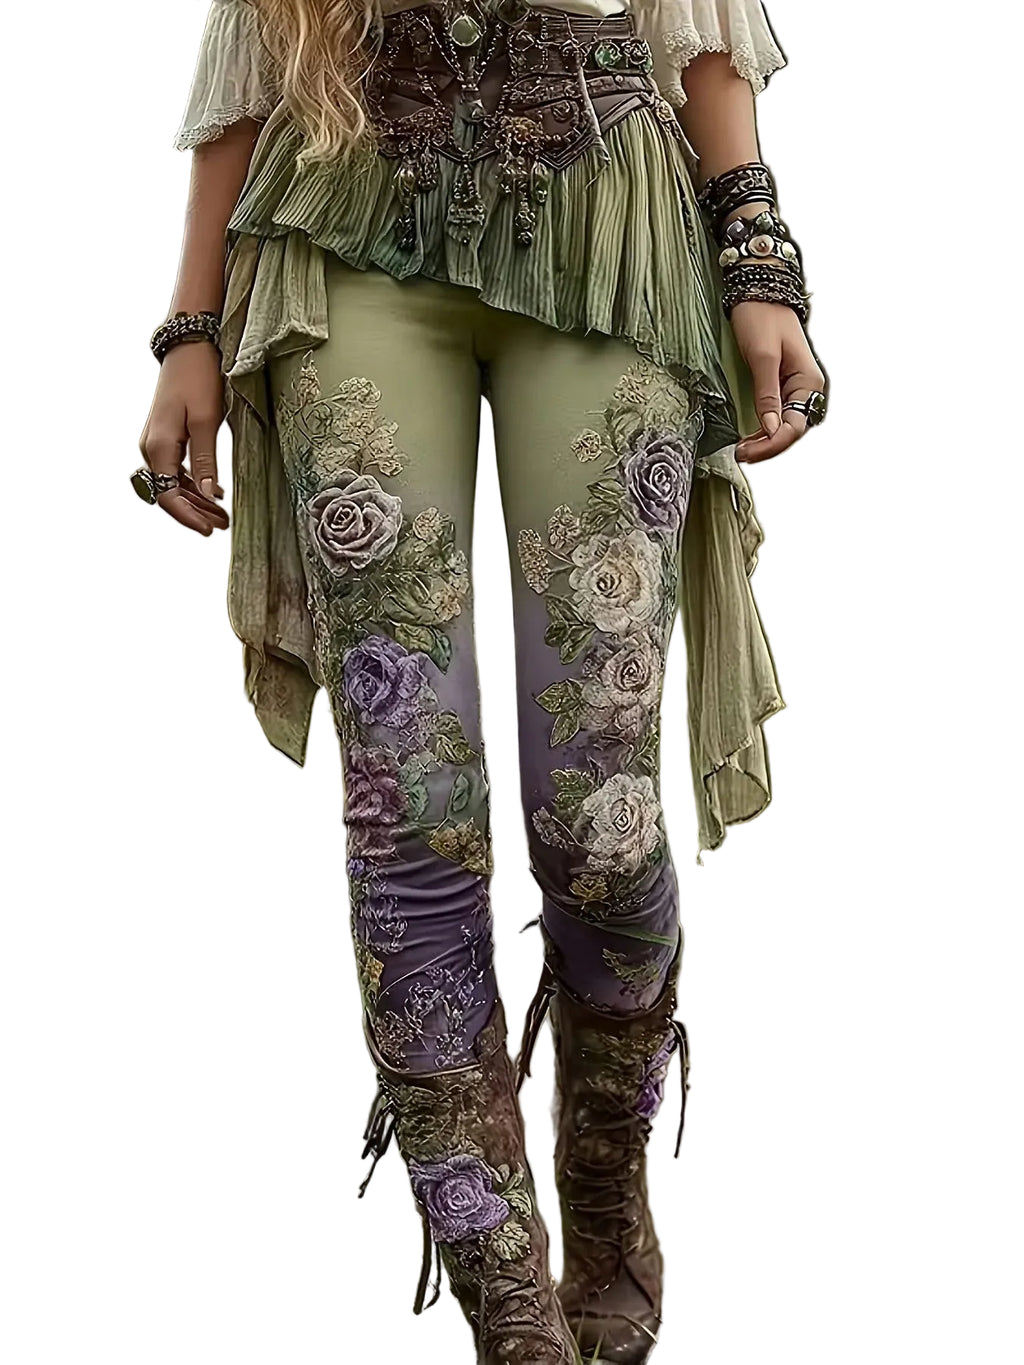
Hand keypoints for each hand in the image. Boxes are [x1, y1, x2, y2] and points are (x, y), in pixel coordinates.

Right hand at [138, 342, 229, 534]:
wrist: (189, 346)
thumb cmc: (199, 379)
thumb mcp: (206, 421)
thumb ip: (205, 461)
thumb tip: (207, 494)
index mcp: (158, 446)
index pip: (166, 496)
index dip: (188, 517)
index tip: (209, 530)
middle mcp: (151, 447)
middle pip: (169, 492)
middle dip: (195, 512)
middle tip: (222, 526)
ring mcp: (157, 441)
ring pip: (173, 482)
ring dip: (196, 500)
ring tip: (222, 515)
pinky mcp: (167, 435)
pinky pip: (176, 469)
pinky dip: (193, 483)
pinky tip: (213, 492)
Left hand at [730, 301, 826, 463]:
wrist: (757, 290)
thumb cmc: (762, 316)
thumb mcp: (762, 356)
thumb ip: (767, 394)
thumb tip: (770, 428)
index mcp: (808, 382)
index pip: (794, 427)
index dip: (772, 444)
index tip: (748, 452)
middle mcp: (805, 388)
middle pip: (790, 430)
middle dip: (767, 446)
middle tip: (741, 454)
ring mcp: (793, 387)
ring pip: (783, 426)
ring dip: (765, 441)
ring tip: (743, 449)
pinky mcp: (780, 385)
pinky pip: (776, 415)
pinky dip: (763, 428)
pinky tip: (749, 435)